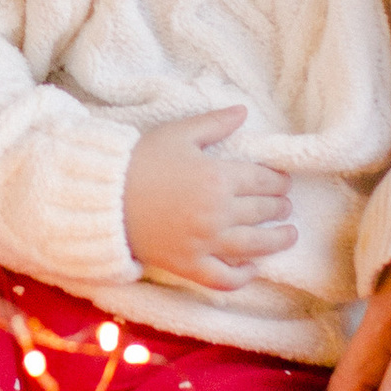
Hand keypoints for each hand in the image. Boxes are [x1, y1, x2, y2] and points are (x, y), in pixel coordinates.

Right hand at [123, 108, 293, 293]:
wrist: (101, 198)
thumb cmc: (138, 161)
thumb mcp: (178, 133)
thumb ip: (214, 123)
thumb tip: (243, 111)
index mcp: (218, 177)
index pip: (264, 181)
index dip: (279, 181)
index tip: (282, 181)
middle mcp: (218, 213)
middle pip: (264, 211)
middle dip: (280, 207)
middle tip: (285, 205)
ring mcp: (205, 243)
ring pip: (255, 246)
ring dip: (278, 240)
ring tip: (289, 234)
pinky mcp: (189, 266)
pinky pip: (224, 279)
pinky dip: (243, 277)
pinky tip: (253, 269)